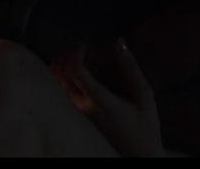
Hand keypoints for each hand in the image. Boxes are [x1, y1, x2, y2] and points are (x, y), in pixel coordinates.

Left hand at [51, 38, 164, 156]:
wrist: (138, 158)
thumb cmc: (144, 128)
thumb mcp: (144, 96)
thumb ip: (131, 68)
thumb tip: (118, 42)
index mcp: (99, 102)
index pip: (75, 71)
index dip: (76, 52)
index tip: (86, 44)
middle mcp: (82, 108)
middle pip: (59, 74)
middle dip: (66, 54)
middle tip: (80, 47)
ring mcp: (76, 115)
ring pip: (55, 83)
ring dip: (61, 64)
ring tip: (77, 58)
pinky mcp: (75, 119)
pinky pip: (59, 92)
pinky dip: (61, 76)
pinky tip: (76, 74)